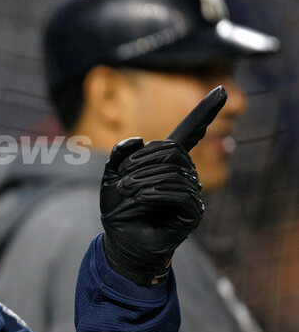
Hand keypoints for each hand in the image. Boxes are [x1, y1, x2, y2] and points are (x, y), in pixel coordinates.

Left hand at [100, 86, 227, 285]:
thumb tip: (139, 139)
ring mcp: (191, 192)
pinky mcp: (193, 211)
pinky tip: (142, 199)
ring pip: (173, 171)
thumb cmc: (119, 208)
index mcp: (167, 161)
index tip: (220, 90)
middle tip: (123, 180)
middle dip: (142, 162)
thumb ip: (120, 155)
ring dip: (143, 179)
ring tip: (127, 192)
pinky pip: (180, 192)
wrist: (122, 241)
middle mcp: (184, 173)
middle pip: (172, 151)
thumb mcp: (111, 177)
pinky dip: (155, 192)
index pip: (189, 132)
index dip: (204, 112)